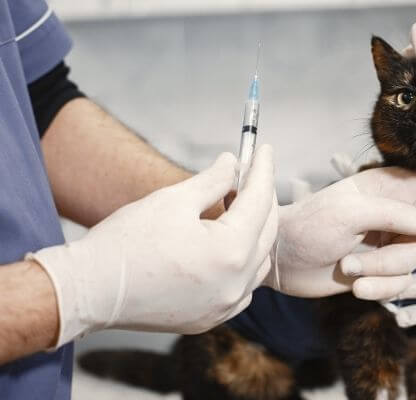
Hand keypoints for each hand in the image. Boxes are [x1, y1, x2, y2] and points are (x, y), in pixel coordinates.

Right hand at [28, 146, 277, 346]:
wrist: (89, 290)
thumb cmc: (125, 243)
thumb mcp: (173, 200)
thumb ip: (213, 180)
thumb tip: (232, 163)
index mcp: (230, 252)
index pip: (260, 202)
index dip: (263, 171)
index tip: (265, 151)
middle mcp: (236, 283)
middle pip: (266, 232)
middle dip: (261, 199)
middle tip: (251, 174)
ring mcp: (225, 306)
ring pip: (258, 262)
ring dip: (254, 232)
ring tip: (237, 207)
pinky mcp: (211, 318)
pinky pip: (243, 288)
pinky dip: (243, 265)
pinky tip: (228, 246)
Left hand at [263, 156, 415, 296]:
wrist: (281, 258)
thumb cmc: (311, 224)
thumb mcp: (350, 214)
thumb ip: (394, 214)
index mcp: (389, 187)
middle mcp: (396, 211)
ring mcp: (391, 239)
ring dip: (390, 267)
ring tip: (350, 266)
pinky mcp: (382, 266)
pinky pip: (403, 278)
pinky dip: (386, 285)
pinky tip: (367, 289)